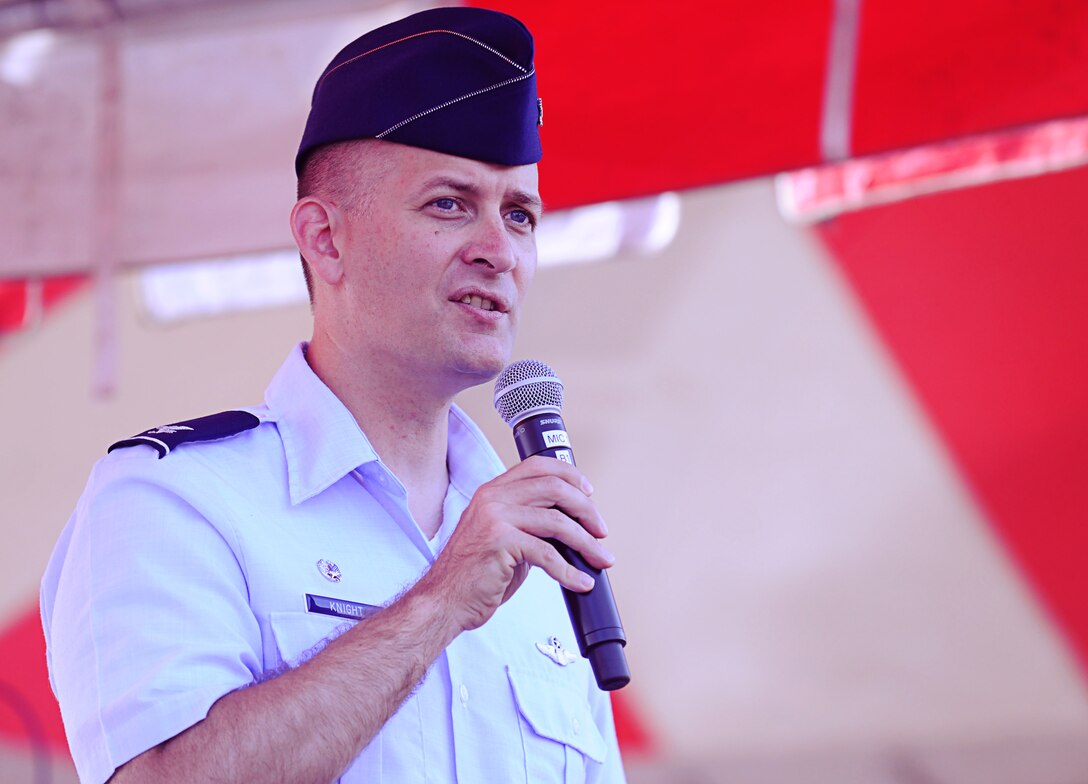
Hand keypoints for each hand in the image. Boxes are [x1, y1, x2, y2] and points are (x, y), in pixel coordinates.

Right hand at [417, 456, 613, 632]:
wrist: (444, 600)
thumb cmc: (475, 574)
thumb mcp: (504, 537)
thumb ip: (530, 524)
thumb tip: (571, 527)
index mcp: (493, 491)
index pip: (538, 466)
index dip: (569, 475)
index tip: (589, 494)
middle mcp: (493, 498)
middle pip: (555, 489)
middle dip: (586, 510)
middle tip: (601, 532)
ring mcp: (495, 518)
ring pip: (557, 522)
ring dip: (586, 543)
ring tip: (602, 559)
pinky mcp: (500, 543)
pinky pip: (548, 555)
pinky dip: (570, 571)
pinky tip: (581, 582)